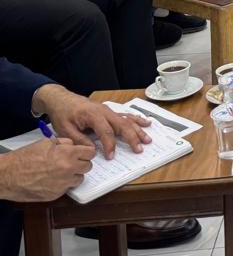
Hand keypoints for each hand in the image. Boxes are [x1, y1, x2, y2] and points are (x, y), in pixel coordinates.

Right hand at [0, 138, 94, 201]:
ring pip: (79, 179)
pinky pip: (66, 188)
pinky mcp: (56, 195)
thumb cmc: (24, 158)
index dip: (86, 152)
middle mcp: (68, 169)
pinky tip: (51, 180)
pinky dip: (62, 184)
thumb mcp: (46, 143)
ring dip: (73, 175)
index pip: (90, 153)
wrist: (7, 175)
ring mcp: (62, 183)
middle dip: (81, 163)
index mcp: (67, 154)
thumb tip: (74, 145)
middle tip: (71, 162)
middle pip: (88, 166)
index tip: (83, 153)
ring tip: (60, 172)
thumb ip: (64, 143)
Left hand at [32, 84, 149, 157]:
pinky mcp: (109, 111)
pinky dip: (136, 120)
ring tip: (147, 139)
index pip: (106, 131)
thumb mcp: (65, 130)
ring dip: (138, 129)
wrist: (61, 99)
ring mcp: (108, 110)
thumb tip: (93, 150)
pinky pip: (125, 115)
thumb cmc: (62, 114)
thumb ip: (79, 140)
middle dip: (132, 137)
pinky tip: (145, 122)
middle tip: (139, 148)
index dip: (110, 145)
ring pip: (127, 120)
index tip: (111, 156)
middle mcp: (104, 111)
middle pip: (122, 124)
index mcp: (93, 115)